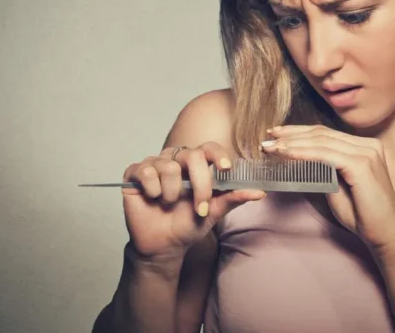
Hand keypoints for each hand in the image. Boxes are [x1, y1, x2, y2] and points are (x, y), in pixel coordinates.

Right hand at [121, 142, 265, 259]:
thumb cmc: (187, 225)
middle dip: (199, 185)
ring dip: (172, 194)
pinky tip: (153, 199)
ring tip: (169, 204)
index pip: (208, 148)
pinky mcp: (135, 172)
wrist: (163, 246)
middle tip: (199, 208)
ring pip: (169, 167)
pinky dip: (153, 190)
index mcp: (196, 164)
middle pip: (191, 156)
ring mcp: (155, 163)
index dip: (217, 154)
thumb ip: (233, 198)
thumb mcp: (214, 212)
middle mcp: (176, 159)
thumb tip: (260, 192)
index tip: (226, 168)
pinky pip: (147, 171)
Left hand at [262, 125, 394, 252]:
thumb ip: (324, 170)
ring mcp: (367, 153)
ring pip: (321, 142)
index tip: (276, 136)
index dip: (298, 133)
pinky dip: (303, 154)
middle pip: (322, 134)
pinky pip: (326, 155)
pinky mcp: (361, 165)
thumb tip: (298, 159)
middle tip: (267, 138)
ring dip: (292, 144)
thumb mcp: (337, 186)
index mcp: (364, 147)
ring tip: (271, 148)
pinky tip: (286, 155)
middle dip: (291, 135)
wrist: (385, 236)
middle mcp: (368, 145)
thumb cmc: (362, 215)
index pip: (326, 134)